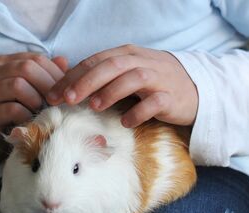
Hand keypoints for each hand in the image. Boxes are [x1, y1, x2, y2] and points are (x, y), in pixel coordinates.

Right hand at [0, 53, 67, 168]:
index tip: (68, 91)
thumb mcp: (30, 93)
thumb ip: (45, 76)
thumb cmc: (11, 116)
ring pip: (18, 85)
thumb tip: (64, 61)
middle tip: (59, 103)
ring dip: (36, 100)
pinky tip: (31, 122)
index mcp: (6, 63)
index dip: (55, 74)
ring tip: (42, 112)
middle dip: (48, 86)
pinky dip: (27, 116)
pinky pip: (12, 109)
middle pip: (27, 67)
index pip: (36, 58)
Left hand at [46, 44, 197, 127]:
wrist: (194, 89)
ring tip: (94, 106)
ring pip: (133, 78)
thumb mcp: (126, 74)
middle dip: (86, 81)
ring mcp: (158, 78)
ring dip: (111, 91)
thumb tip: (67, 86)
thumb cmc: (152, 84)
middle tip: (67, 98)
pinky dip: (140, 111)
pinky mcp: (171, 97)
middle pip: (111, 66)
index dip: (73, 76)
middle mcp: (141, 62)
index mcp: (126, 55)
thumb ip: (101, 76)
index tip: (53, 94)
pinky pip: (155, 102)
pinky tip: (126, 122)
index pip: (95, 61)